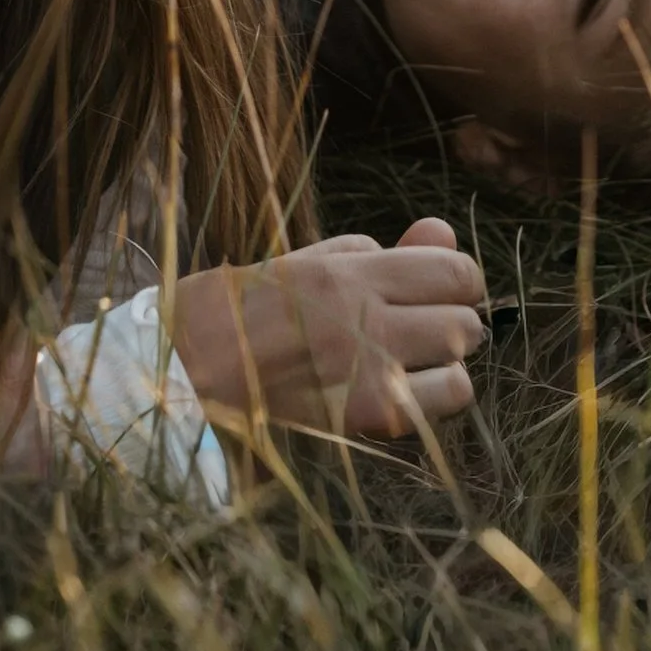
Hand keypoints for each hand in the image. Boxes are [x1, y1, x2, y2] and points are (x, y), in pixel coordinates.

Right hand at [168, 219, 487, 439]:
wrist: (187, 371)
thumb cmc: (244, 310)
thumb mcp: (307, 261)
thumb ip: (379, 250)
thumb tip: (442, 232)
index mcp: (350, 273)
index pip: (455, 270)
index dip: (457, 282)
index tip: (438, 290)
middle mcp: (366, 319)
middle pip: (464, 320)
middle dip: (455, 322)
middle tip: (424, 328)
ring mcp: (368, 373)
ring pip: (458, 362)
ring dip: (447, 362)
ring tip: (416, 361)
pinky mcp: (363, 418)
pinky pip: (437, 404)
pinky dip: (434, 398)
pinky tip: (405, 392)